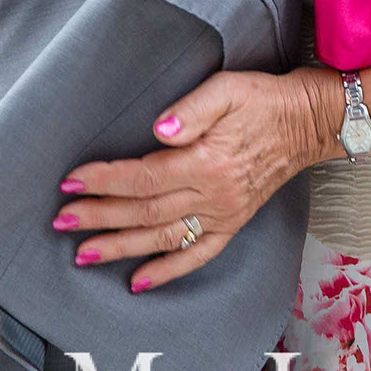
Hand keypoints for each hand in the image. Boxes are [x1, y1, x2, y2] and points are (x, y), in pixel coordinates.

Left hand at [51, 69, 336, 291]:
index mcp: (207, 162)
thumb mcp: (228, 90)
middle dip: (100, 217)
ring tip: (84, 254)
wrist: (308, 122)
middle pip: (145, 212)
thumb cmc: (264, 101)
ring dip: (121, 248)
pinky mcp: (233, 223)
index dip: (104, 181)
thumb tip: (158, 132)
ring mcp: (223, 214)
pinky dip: (167, 271)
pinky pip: (197, 255)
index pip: (143, 177)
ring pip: (163, 238)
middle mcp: (213, 196)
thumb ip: (192, 110)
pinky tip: (138, 281)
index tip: (71, 182)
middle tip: (62, 222)